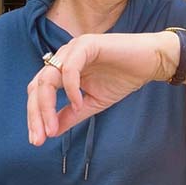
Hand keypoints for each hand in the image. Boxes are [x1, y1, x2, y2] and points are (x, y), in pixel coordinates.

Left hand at [26, 32, 178, 145]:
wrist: (150, 61)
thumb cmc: (123, 77)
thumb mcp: (93, 102)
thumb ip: (71, 114)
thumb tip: (50, 131)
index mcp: (63, 69)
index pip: (39, 92)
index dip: (35, 116)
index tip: (38, 140)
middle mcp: (64, 57)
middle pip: (37, 85)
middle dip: (36, 113)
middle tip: (39, 138)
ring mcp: (73, 49)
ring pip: (48, 77)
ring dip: (47, 106)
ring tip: (52, 128)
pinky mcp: (86, 44)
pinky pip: (69, 68)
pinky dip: (70, 89)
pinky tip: (78, 103)